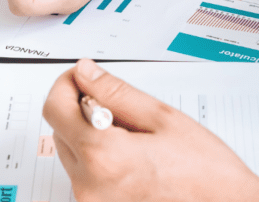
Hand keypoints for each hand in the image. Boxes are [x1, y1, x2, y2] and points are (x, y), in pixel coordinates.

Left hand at [43, 59, 258, 201]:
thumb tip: (86, 72)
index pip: (55, 108)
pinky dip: (99, 160)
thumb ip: (116, 92)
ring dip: (91, 136)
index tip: (84, 76)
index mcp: (103, 156)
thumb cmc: (204, 171)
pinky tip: (132, 159)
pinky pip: (85, 175)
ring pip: (72, 153)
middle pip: (60, 131)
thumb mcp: (162, 117)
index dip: (67, 84)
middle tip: (122, 108)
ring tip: (135, 139)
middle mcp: (89, 185)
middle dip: (82, 110)